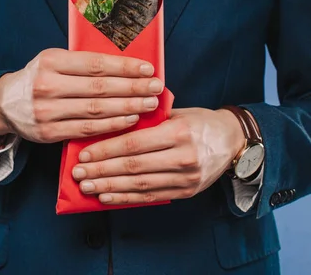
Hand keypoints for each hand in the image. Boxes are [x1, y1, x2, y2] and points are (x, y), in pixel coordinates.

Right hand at [0, 48, 163, 142]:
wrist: (3, 104)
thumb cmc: (39, 78)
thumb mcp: (54, 60)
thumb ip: (84, 63)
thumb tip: (128, 66)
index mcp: (51, 61)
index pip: (96, 64)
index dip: (125, 67)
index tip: (148, 69)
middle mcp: (47, 85)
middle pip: (99, 88)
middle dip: (133, 88)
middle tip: (156, 87)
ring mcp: (47, 111)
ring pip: (96, 110)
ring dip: (127, 107)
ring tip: (149, 103)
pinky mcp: (49, 133)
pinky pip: (87, 130)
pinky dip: (112, 125)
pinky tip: (130, 119)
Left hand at [71, 108, 245, 203]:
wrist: (232, 140)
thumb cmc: (199, 122)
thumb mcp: (176, 112)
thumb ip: (147, 119)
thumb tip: (108, 125)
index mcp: (178, 132)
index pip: (134, 143)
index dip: (106, 151)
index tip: (84, 155)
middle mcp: (183, 156)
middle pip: (133, 166)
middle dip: (101, 171)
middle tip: (78, 174)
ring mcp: (186, 178)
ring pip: (140, 185)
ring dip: (109, 186)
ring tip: (87, 187)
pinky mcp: (187, 191)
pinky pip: (151, 197)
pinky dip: (127, 198)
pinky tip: (108, 196)